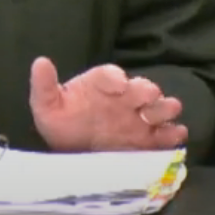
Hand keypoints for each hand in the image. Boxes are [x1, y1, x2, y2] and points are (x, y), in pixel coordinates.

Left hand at [30, 59, 185, 152]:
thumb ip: (44, 86)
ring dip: (163, 109)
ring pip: (161, 106)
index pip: (110, 75)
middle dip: (146, 92)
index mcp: (101, 85)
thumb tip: (41, 61)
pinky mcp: (149, 140)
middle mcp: (125, 97)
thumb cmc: (62, 122)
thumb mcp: (47, 106)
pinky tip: (174, 136)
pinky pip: (168, 134)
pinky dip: (173, 134)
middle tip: (145, 101)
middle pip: (142, 88)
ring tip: (159, 116)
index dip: (115, 77)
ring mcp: (140, 118)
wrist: (74, 152)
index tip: (118, 84)